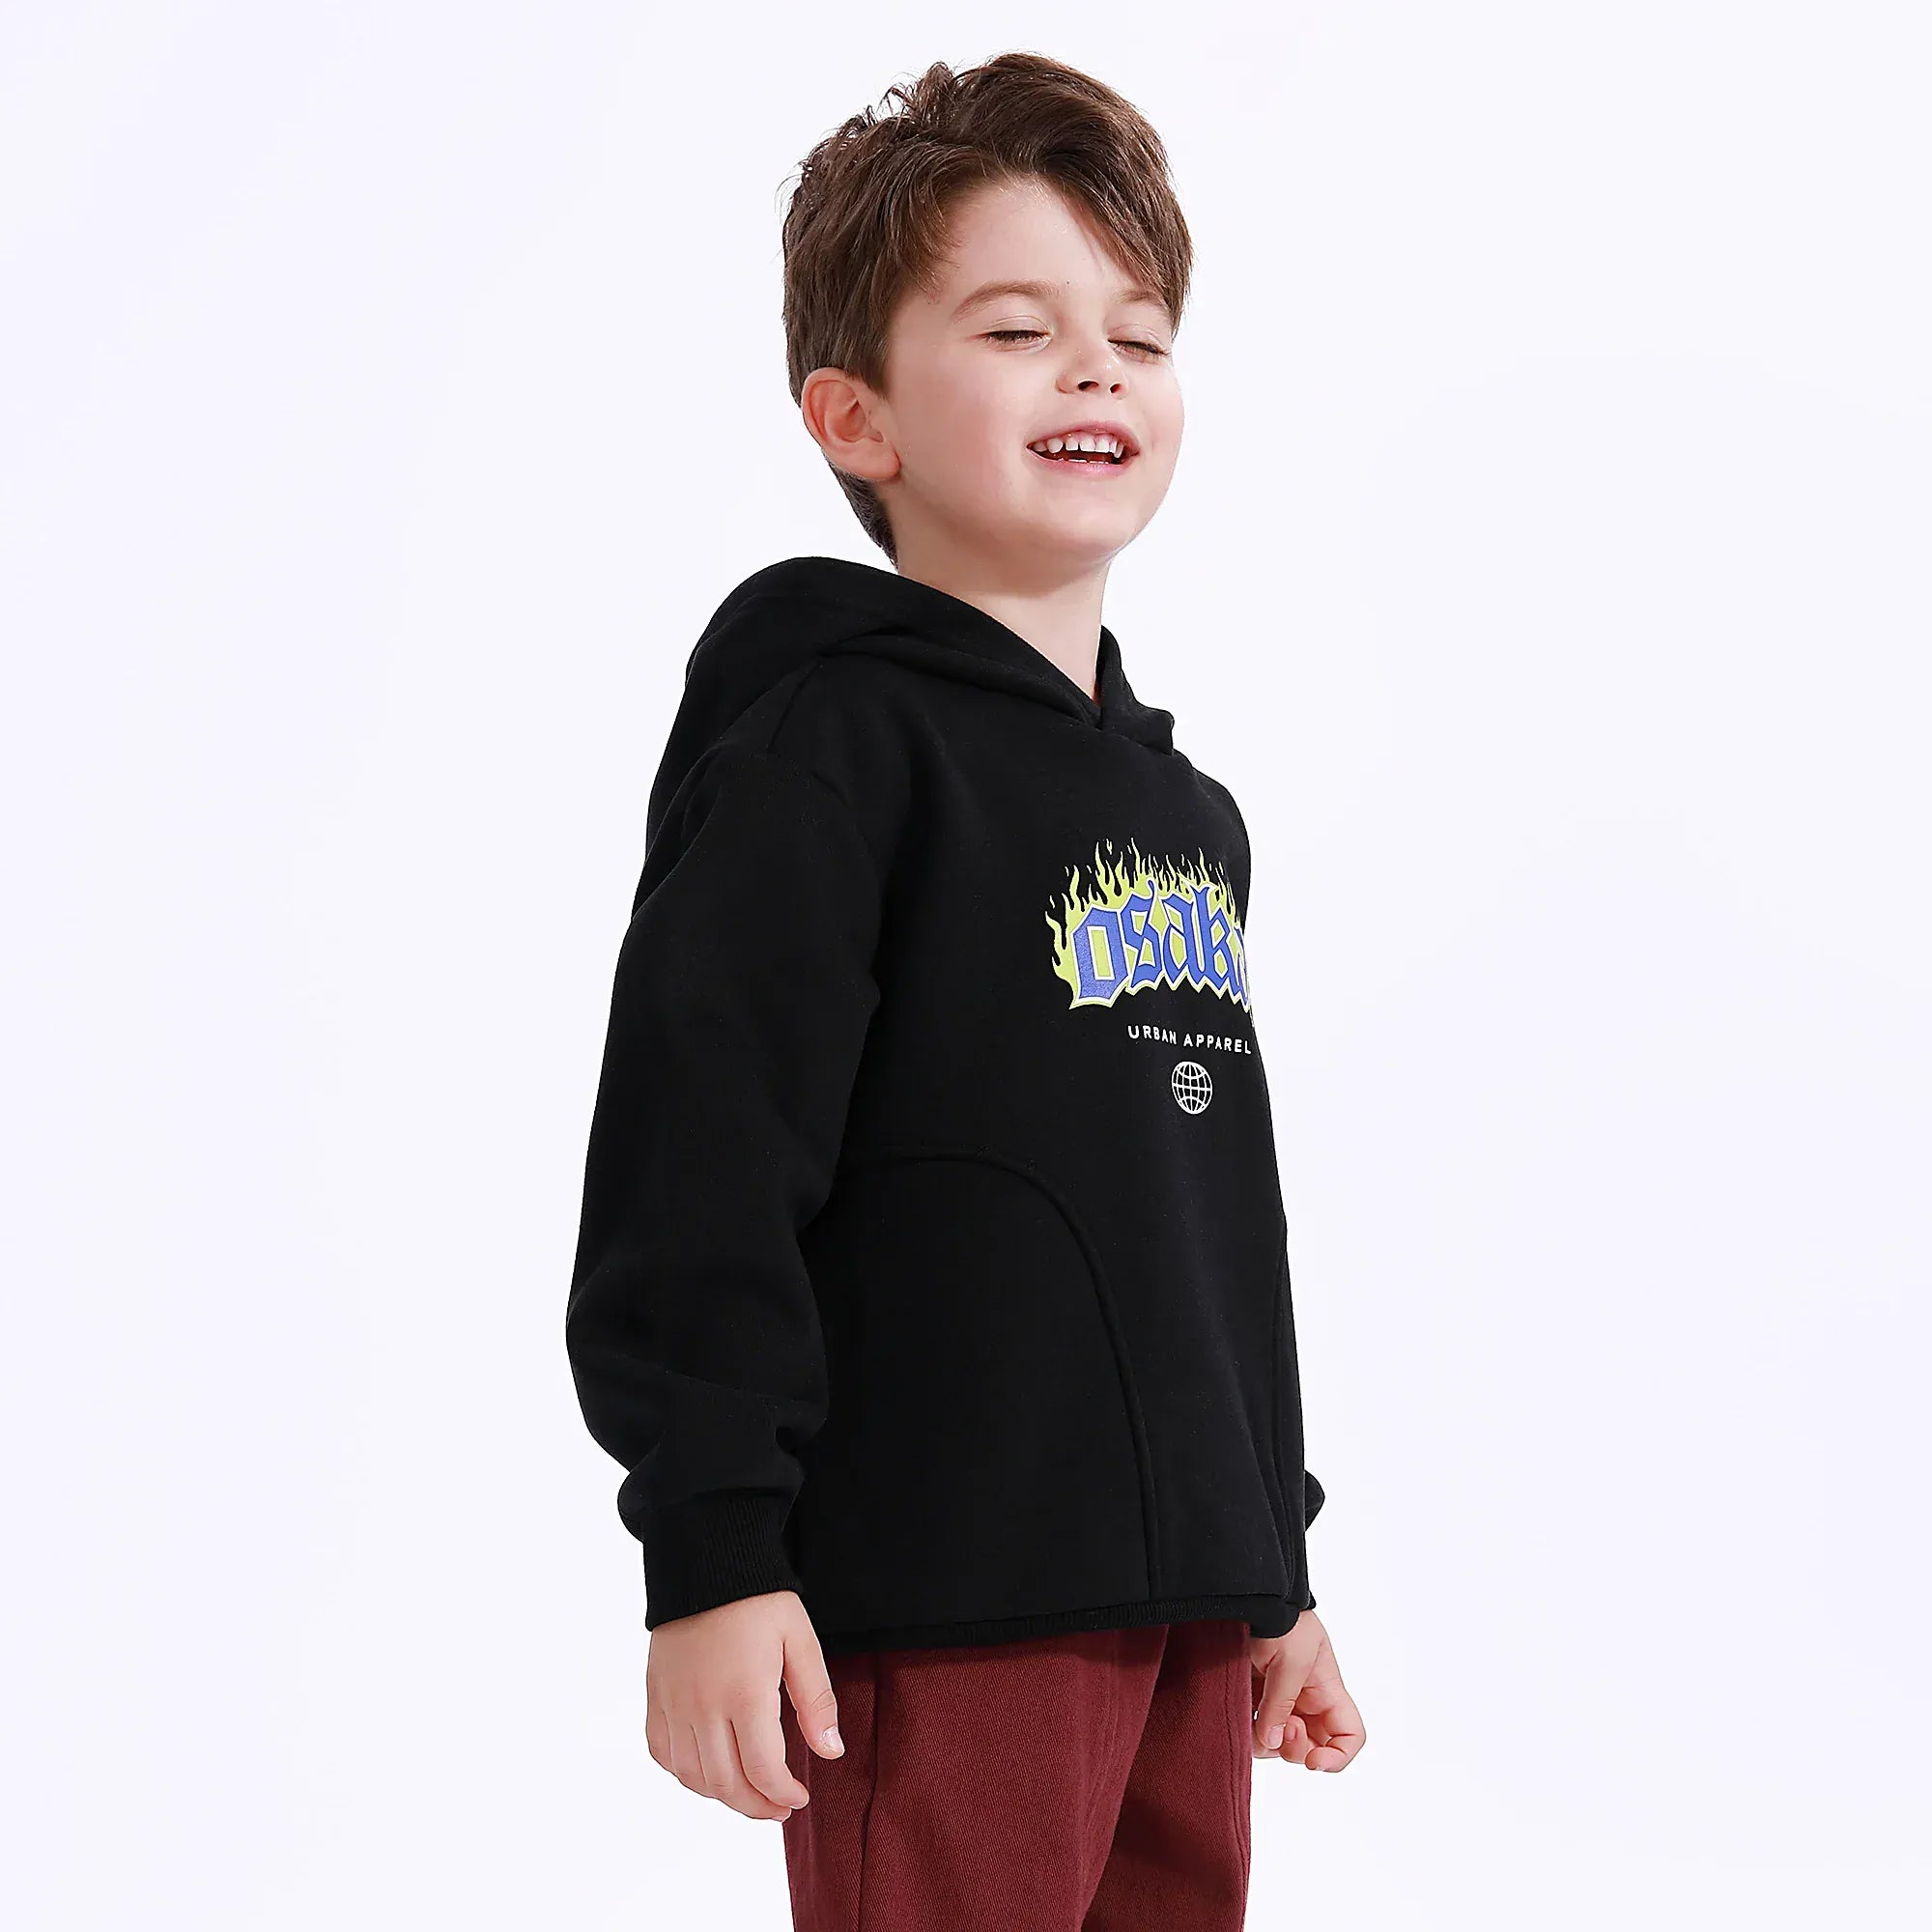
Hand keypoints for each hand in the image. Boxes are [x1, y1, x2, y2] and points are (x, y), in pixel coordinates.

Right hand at [644, 1589, 845, 1819]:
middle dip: (756, 1805)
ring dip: (722, 1795)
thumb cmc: (759, 1600)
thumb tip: (831, 1753)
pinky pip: (662, 1753)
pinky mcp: (656, 1695)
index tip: (799, 1798)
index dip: (783, 1794)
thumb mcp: (800, 1640)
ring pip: (692, 1775)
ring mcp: (674, 1703)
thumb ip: (816, 1700)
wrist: (707, 1563)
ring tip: (748, 1793)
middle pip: (726, 1783)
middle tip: (778, 1808)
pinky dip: (684, 1773)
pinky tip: (707, 1771)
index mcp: (745, 1692)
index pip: (763, 1770)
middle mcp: (703, 1705)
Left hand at [1248, 1609, 1364, 1771]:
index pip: (1349, 1735)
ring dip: (1266, 1741)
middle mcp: (1307, 1701)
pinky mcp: (1255, 1697)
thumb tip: (1272, 1741)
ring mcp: (1280, 1700)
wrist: (1251, 1597)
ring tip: (1254, 1715)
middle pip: (1311, 1747)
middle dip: (1294, 1750)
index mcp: (1326, 1691)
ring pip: (1279, 1743)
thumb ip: (1280, 1704)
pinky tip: (1240, 1713)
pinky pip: (1255, 1728)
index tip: (1314, 1762)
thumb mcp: (1289, 1661)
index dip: (1338, 1757)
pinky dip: (1248, 1729)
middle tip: (1278, 1728)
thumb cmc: (1282, 1619)